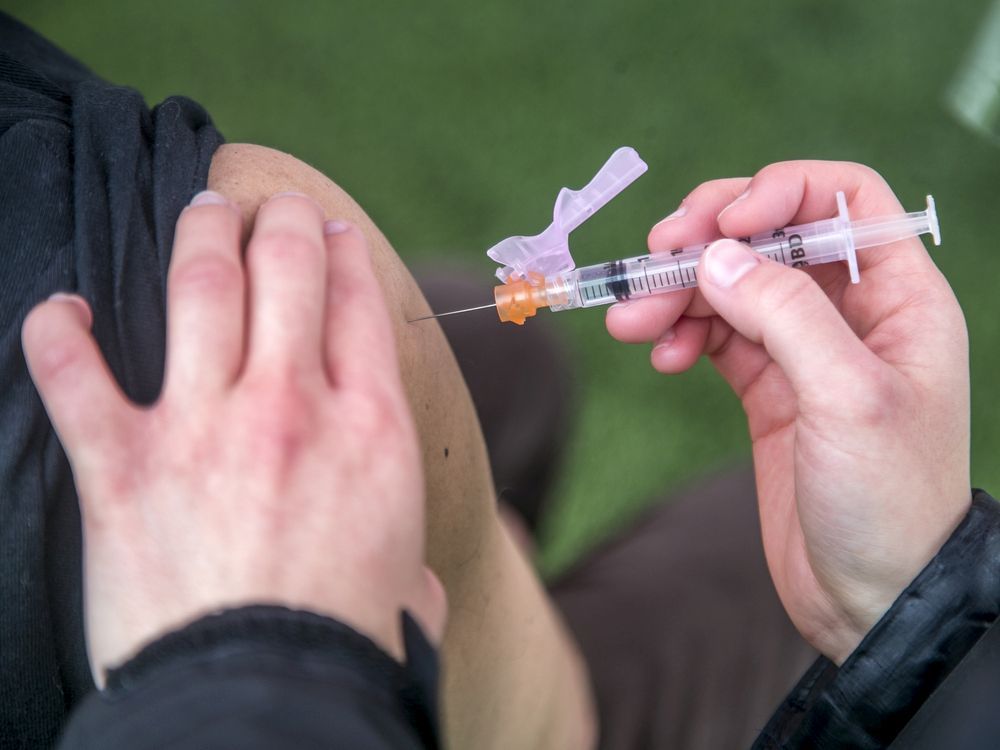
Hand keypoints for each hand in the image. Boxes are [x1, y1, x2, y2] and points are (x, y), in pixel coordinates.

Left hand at [22, 191, 445, 681]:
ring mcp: (203, 429)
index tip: (334, 231)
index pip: (358, 305)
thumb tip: (419, 586)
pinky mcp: (121, 469)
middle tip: (271, 203)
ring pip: (198, 290)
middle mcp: (290, 408)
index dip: (345, 254)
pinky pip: (72, 376)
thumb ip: (413, 564)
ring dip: (200, 235)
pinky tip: (59, 308)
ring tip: (202, 208)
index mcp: (371, 429)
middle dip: (281, 221)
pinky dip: (57, 334)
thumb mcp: (410, 586)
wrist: (267, 701)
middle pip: (286, 271)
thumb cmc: (348, 648)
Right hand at [607, 162, 970, 661]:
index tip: (720, 225)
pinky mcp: (766, 388)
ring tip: (631, 322)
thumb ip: (784, 314)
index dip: (779, 192)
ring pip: (732, 286)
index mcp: (899, 298)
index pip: (842, 198)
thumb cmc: (887, 501)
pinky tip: (662, 356)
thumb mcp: (846, 398)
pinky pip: (716, 336)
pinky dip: (682, 334)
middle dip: (708, 241)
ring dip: (678, 293)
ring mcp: (804, 350)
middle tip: (653, 260)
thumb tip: (715, 254)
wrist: (870, 600)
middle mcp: (852, 313)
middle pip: (772, 236)